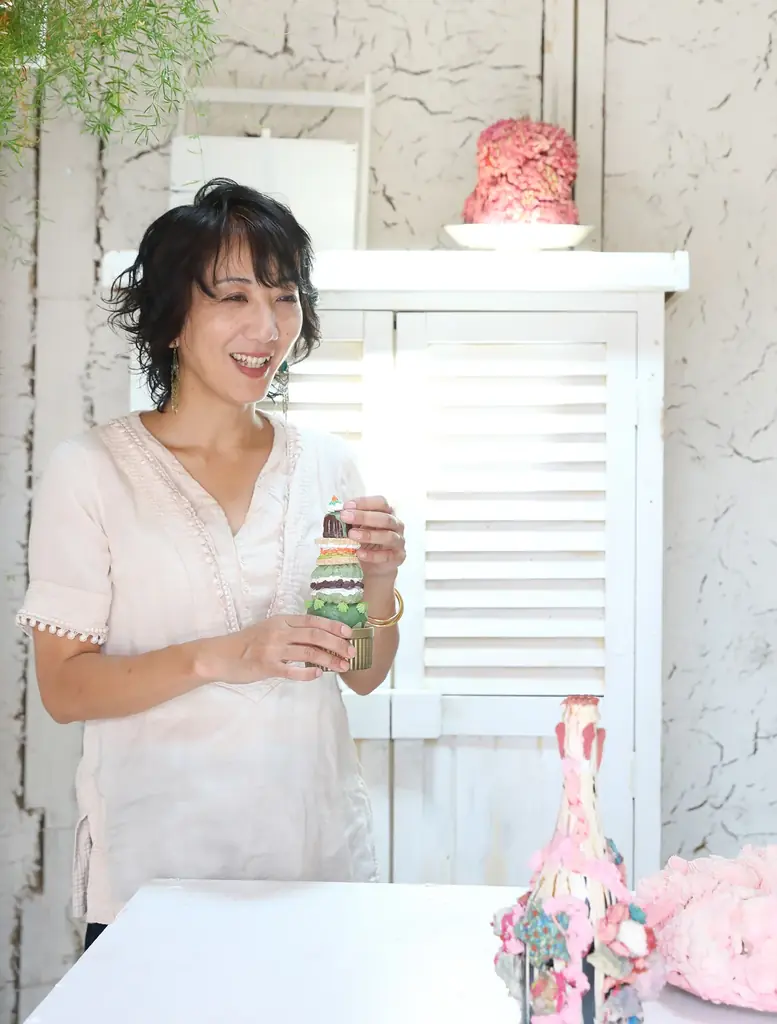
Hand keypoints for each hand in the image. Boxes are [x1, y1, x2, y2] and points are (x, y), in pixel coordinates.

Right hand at [195, 615, 356, 683]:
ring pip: (308, 653)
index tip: (349, 632)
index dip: (332, 626)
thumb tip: (318, 637)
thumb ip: (290, 631)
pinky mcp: (267, 667)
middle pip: (315, 636)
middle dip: (337, 644)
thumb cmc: (247, 643)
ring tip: (342, 666)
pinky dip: (308, 673)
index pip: (312, 621)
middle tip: (351, 651)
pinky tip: (318, 675)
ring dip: (329, 660)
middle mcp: (279, 632)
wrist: (221, 655)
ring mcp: (273, 650)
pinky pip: (293, 671)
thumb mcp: (269, 628)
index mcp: (281, 620)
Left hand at [340, 496, 405, 579]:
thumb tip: (335, 515)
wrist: (374, 566)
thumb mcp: (356, 528)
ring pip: (388, 536)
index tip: (347, 506)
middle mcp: (396, 525)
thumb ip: (350, 521)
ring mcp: (399, 541)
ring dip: (369, 535)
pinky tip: (359, 553)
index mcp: (387, 512)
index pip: (380, 502)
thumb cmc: (365, 542)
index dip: (365, 502)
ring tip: (352, 535)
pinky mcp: (398, 557)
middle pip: (385, 518)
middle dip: (364, 517)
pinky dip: (372, 555)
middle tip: (345, 517)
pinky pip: (387, 555)